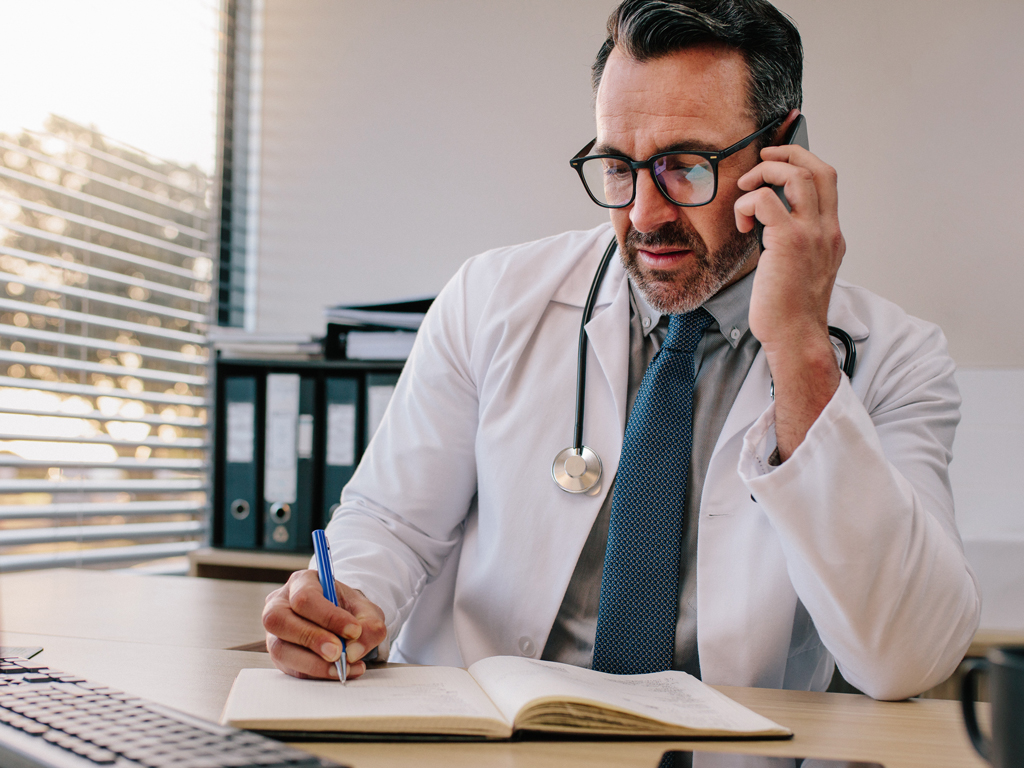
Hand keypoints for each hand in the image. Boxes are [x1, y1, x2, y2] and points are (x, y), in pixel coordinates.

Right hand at [262, 569, 385, 679]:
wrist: (344, 623)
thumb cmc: (350, 610)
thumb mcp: (367, 610)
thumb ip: (369, 626)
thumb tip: (354, 651)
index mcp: (302, 582)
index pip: (305, 597)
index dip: (328, 616)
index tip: (353, 631)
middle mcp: (279, 604)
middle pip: (279, 620)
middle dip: (312, 639)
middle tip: (339, 653)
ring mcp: (275, 632)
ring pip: (280, 649)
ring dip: (313, 663)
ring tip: (343, 667)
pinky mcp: (279, 655)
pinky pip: (289, 668)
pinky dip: (316, 674)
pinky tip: (338, 672)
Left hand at [734, 131, 844, 458]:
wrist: (795, 339)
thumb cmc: (789, 311)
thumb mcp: (798, 270)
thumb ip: (791, 243)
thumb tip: (766, 224)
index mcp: (831, 234)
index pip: (827, 178)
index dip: (805, 155)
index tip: (782, 144)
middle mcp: (827, 229)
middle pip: (818, 167)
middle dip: (786, 154)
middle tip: (760, 163)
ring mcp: (811, 234)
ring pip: (795, 176)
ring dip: (764, 175)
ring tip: (746, 192)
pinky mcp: (788, 243)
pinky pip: (766, 201)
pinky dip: (748, 202)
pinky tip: (741, 221)